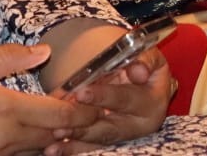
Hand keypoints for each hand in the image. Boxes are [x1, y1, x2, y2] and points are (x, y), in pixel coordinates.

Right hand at [0, 44, 99, 155]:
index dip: (85, 111)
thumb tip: (44, 52)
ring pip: (39, 150)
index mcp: (6, 109)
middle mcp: (5, 138)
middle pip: (56, 135)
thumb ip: (9, 58)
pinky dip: (33, 148)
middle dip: (75, 126)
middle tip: (91, 114)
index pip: (62, 115)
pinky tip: (37, 136)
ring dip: (54, 139)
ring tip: (67, 125)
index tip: (99, 104)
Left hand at [46, 48, 171, 154]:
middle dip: (84, 127)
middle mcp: (139, 125)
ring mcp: (123, 136)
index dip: (104, 96)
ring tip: (55, 136)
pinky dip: (71, 149)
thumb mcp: (151, 59)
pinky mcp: (109, 143)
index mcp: (152, 103)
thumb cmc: (146, 69)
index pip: (126, 99)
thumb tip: (139, 72)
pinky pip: (89, 148)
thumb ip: (146, 60)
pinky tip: (53, 149)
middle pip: (110, 128)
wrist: (147, 86)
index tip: (81, 93)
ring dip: (75, 140)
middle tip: (60, 125)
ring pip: (97, 141)